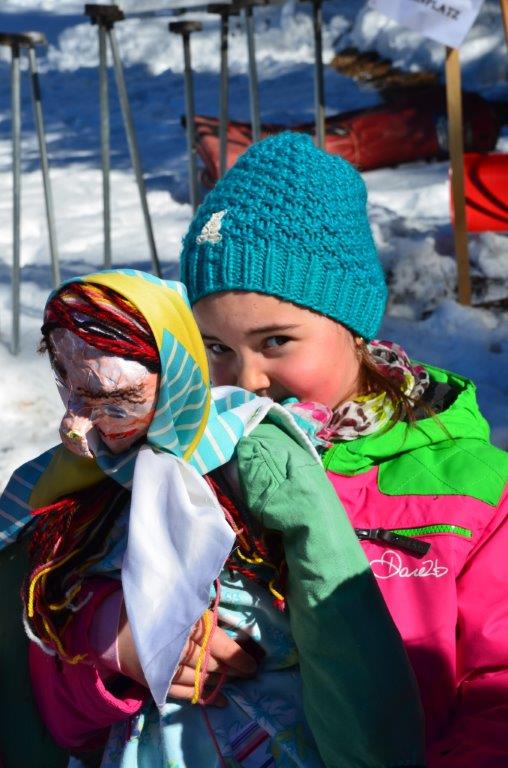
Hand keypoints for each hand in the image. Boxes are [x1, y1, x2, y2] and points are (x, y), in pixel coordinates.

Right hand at [116, 604, 257, 703]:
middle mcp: (175, 650)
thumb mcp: (179, 601)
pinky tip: (220, 700)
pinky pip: (183, 694)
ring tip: (236, 681)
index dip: (237, 656)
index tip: (253, 663)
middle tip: (249, 672)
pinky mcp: (156, 682)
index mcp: (184, 625)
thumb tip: (228, 626)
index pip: (217, 644)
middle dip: (232, 669)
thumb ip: (201, 614)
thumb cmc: (151, 606)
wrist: (111, 625)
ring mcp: (164, 670)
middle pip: (210, 663)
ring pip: (199, 679)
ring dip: (219, 681)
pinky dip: (203, 697)